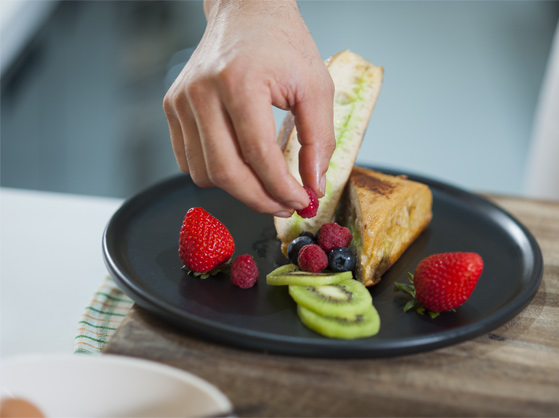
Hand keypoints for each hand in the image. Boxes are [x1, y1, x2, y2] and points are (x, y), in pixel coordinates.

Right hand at [163, 0, 334, 216]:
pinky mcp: (173, 107)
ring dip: (237, 189)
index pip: (259, 155)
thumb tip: (314, 184)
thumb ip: (318, 139)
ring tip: (265, 183)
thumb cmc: (281, 42)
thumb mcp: (315, 87)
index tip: (301, 200)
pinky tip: (240, 165)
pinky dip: (215, 173)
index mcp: (239, 82)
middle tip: (284, 205)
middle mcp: (202, 92)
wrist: (247, 11)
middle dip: (259, 199)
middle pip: (225, 172)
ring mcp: (182, 100)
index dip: (282, 188)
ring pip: (203, 173)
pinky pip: (188, 160)